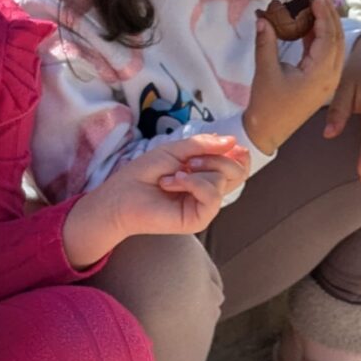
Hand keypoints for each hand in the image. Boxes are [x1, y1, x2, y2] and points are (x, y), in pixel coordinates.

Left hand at [63, 132, 250, 263]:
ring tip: (173, 175)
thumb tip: (233, 141)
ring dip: (197, 170)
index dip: (237, 153)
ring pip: (224, 180)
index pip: (239, 165)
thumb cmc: (143, 173)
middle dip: (215, 158)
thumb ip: (204, 144)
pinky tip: (172, 183)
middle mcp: (209, 191)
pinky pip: (212, 195)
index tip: (226, 145)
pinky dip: (193, 183)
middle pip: (238, 171)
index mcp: (206, 174)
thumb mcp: (175, 150)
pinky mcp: (199, 218)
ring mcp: (205, 206)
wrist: (121, 195)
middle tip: (188, 161)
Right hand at [242, 0, 346, 152]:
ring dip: (327, 26)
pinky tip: (309, 26)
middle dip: (329, 16)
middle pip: (337, 39)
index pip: (328, 37)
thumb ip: (266, 43)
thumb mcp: (265, 72)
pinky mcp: (322, 83)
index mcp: (320, 74)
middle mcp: (330, 77)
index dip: (323, 14)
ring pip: (335, 47)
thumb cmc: (266, 105)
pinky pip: (327, 55)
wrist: (267, 133)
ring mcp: (328, 81)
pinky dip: (320, 39)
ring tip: (315, 7)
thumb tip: (263, 18)